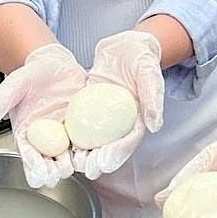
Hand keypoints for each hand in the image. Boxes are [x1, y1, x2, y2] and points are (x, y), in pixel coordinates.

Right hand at [0, 44, 86, 188]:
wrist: (56, 66)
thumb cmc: (33, 76)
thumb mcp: (15, 83)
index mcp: (28, 137)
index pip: (29, 157)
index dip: (34, 167)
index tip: (39, 175)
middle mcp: (47, 143)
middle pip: (50, 164)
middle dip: (54, 171)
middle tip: (59, 171)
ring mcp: (66, 140)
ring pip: (70, 159)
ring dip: (74, 165)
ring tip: (76, 164)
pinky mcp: (83, 133)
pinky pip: (88, 147)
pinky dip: (91, 153)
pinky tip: (94, 155)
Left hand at [72, 31, 164, 180]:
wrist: (125, 47)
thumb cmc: (142, 60)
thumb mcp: (149, 74)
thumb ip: (152, 98)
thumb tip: (155, 125)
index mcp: (137, 121)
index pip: (128, 142)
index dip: (117, 154)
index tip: (106, 163)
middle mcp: (120, 125)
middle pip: (109, 148)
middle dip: (97, 161)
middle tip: (86, 169)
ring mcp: (103, 120)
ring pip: (93, 142)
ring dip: (83, 155)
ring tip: (72, 164)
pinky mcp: (89, 111)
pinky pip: (80, 126)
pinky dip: (72, 137)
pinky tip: (61, 145)